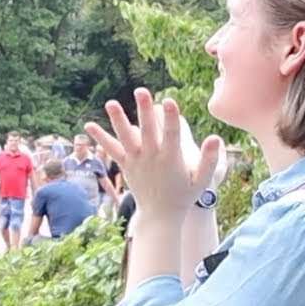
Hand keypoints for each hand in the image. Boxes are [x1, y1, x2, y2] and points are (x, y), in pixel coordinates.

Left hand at [85, 88, 223, 218]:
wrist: (160, 215)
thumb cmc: (184, 195)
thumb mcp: (202, 181)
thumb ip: (209, 160)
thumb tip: (216, 138)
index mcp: (171, 159)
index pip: (172, 135)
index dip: (171, 118)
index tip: (169, 101)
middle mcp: (151, 158)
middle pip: (147, 130)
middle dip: (145, 110)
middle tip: (141, 90)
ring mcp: (136, 161)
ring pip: (126, 138)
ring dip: (118, 120)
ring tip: (110, 103)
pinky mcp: (125, 165)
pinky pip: (112, 149)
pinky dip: (100, 138)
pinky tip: (88, 125)